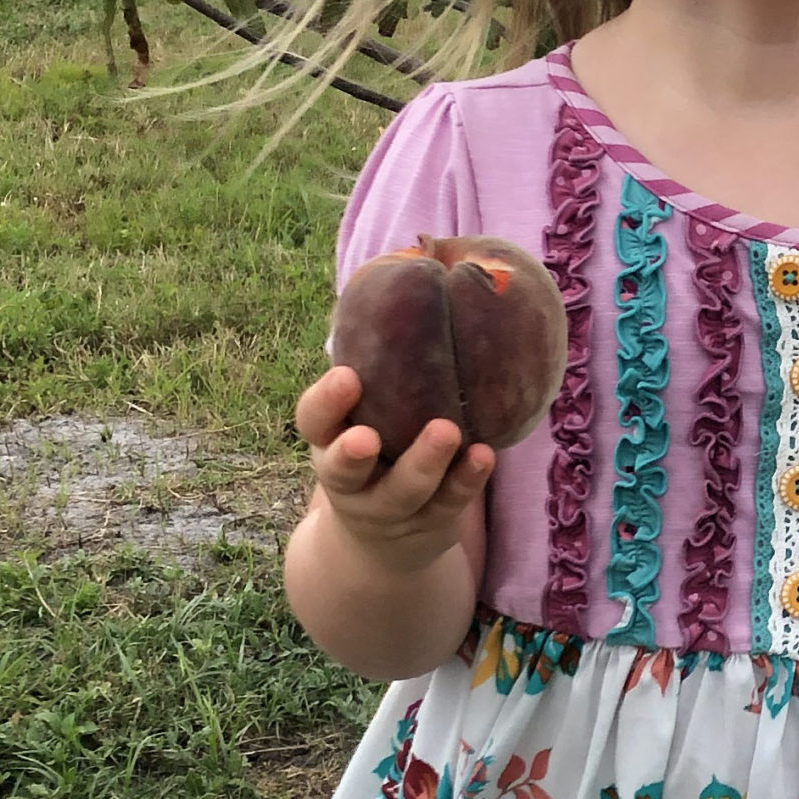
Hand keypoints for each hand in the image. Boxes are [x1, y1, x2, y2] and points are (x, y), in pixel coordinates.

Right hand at [295, 364, 493, 576]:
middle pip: (342, 471)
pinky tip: (485, 455)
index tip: (346, 377)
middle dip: (351, 455)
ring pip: (402, 491)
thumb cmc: (379, 441)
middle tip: (367, 437)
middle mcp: (349, 480)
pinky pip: (449, 503)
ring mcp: (388, 507)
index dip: (325, 402)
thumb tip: (422, 261)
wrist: (385, 538)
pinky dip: (467, 480)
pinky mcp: (429, 523)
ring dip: (424, 462)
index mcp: (329, 441)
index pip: (313, 422)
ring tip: (447, 431)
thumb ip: (380, 359)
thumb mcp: (366, 410)